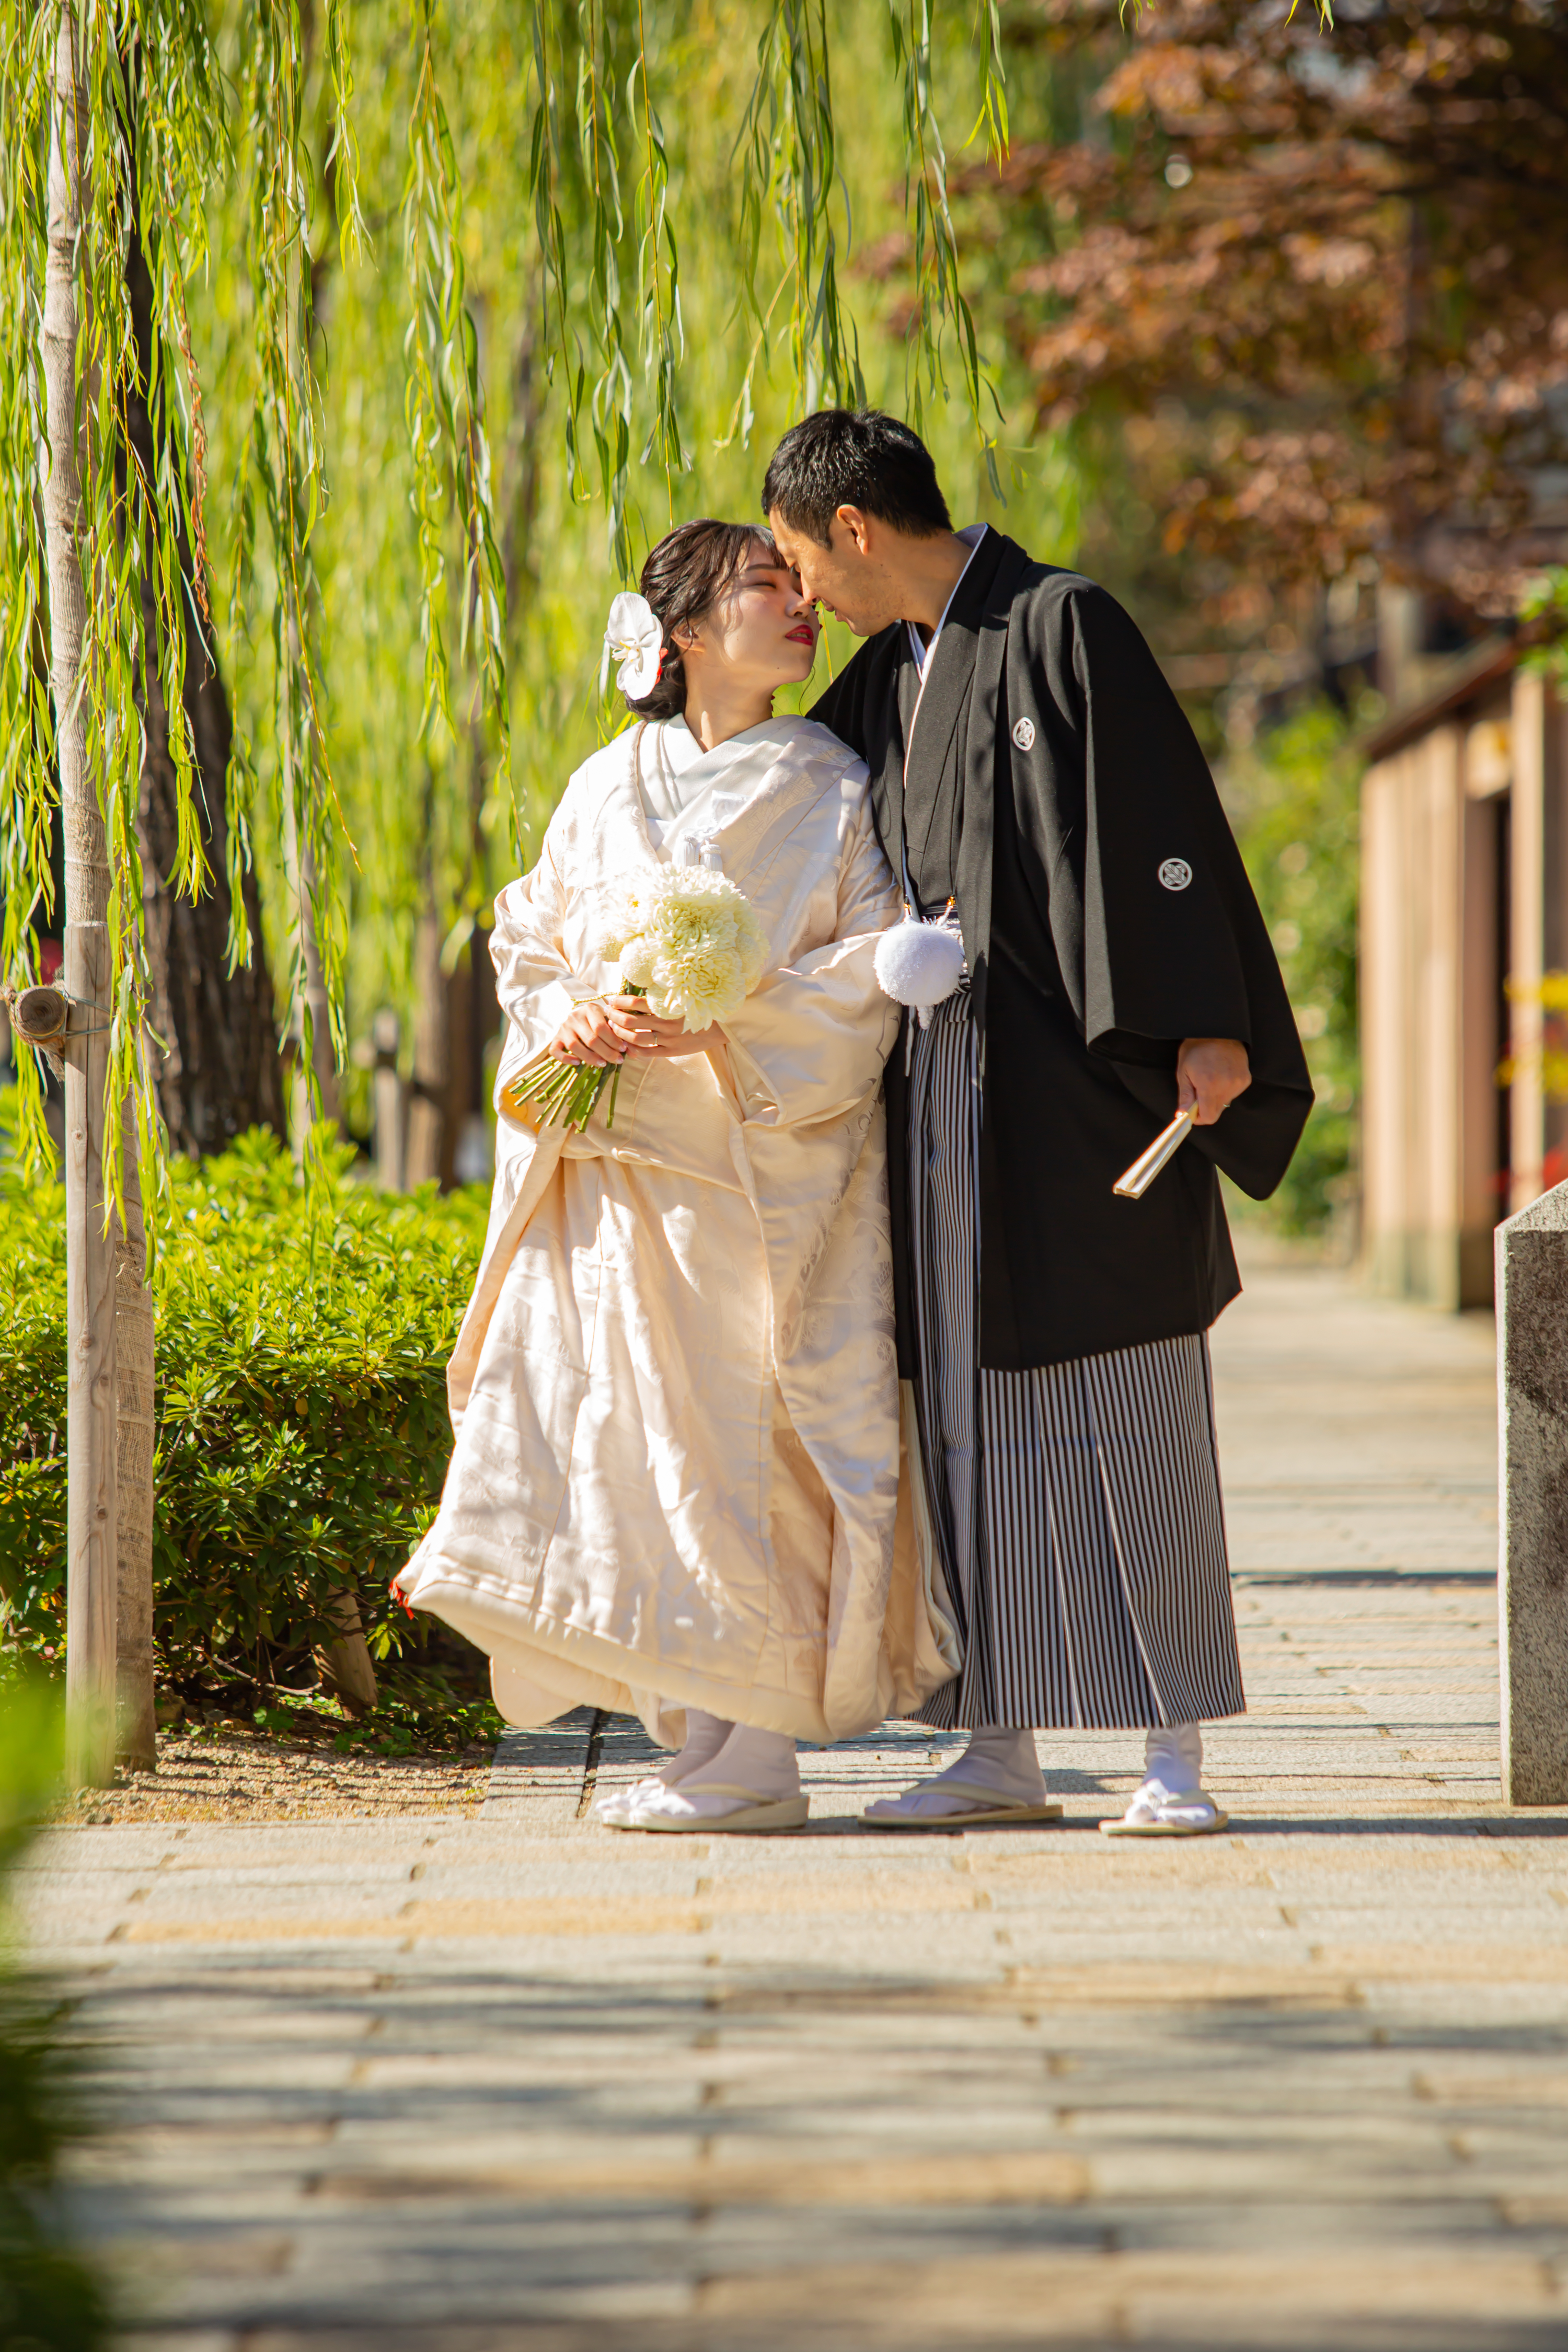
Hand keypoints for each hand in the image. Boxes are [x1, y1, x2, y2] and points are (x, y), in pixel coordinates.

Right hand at [548, 1000, 628, 1068]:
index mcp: (589, 1009)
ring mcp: (563, 1028)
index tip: (623, 1049)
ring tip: (603, 1063)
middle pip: (590, 1039)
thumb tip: (633, 1053)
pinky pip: (555, 1051)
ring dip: (590, 1058)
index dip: (613, 1041)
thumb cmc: (596, 1019)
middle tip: (617, 1060)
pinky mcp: (555, 1038)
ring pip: (574, 1046)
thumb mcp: (607, 1020)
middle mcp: (574, 1017)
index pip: (601, 1027)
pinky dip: (566, 1058)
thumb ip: (619, 1034)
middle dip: (606, 1052)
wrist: (576, 1014)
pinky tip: (577, 1063)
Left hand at [604, 995, 721, 1059]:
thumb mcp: (681, 998)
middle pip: (630, 1021)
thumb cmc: (698, 1009)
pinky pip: (647, 1053)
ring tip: (614, 1028)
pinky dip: (633, 1050)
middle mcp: (666, 1023)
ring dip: (620, 1033)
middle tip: (609, 1013)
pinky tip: (627, 1045)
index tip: (612, 1000)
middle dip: (615, 1017)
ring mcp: (668, 1039)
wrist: (720, 1027)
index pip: (635, 1003)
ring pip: (635, 1038)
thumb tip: (639, 992)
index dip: (620, 1002)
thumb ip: (661, 997)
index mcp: (667, 1007)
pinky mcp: (671, 1051)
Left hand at [1176, 1037, 1250, 1125]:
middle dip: (1206, 1106)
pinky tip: (1221, 1074)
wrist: (1218, 1029)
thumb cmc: (1197, 1048)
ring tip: (1211, 1077)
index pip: (1209, 1117)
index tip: (1193, 1112)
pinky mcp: (1246, 1079)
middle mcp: (1227, 1086)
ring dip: (1216, 1097)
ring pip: (1225, 1102)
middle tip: (1199, 1090)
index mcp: (1209, 1085)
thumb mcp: (1184, 1071)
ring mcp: (1238, 1083)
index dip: (1199, 1118)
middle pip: (1217, 1111)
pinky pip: (1233, 1093)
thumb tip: (1182, 1115)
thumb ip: (1185, 1096)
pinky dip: (1226, 1089)